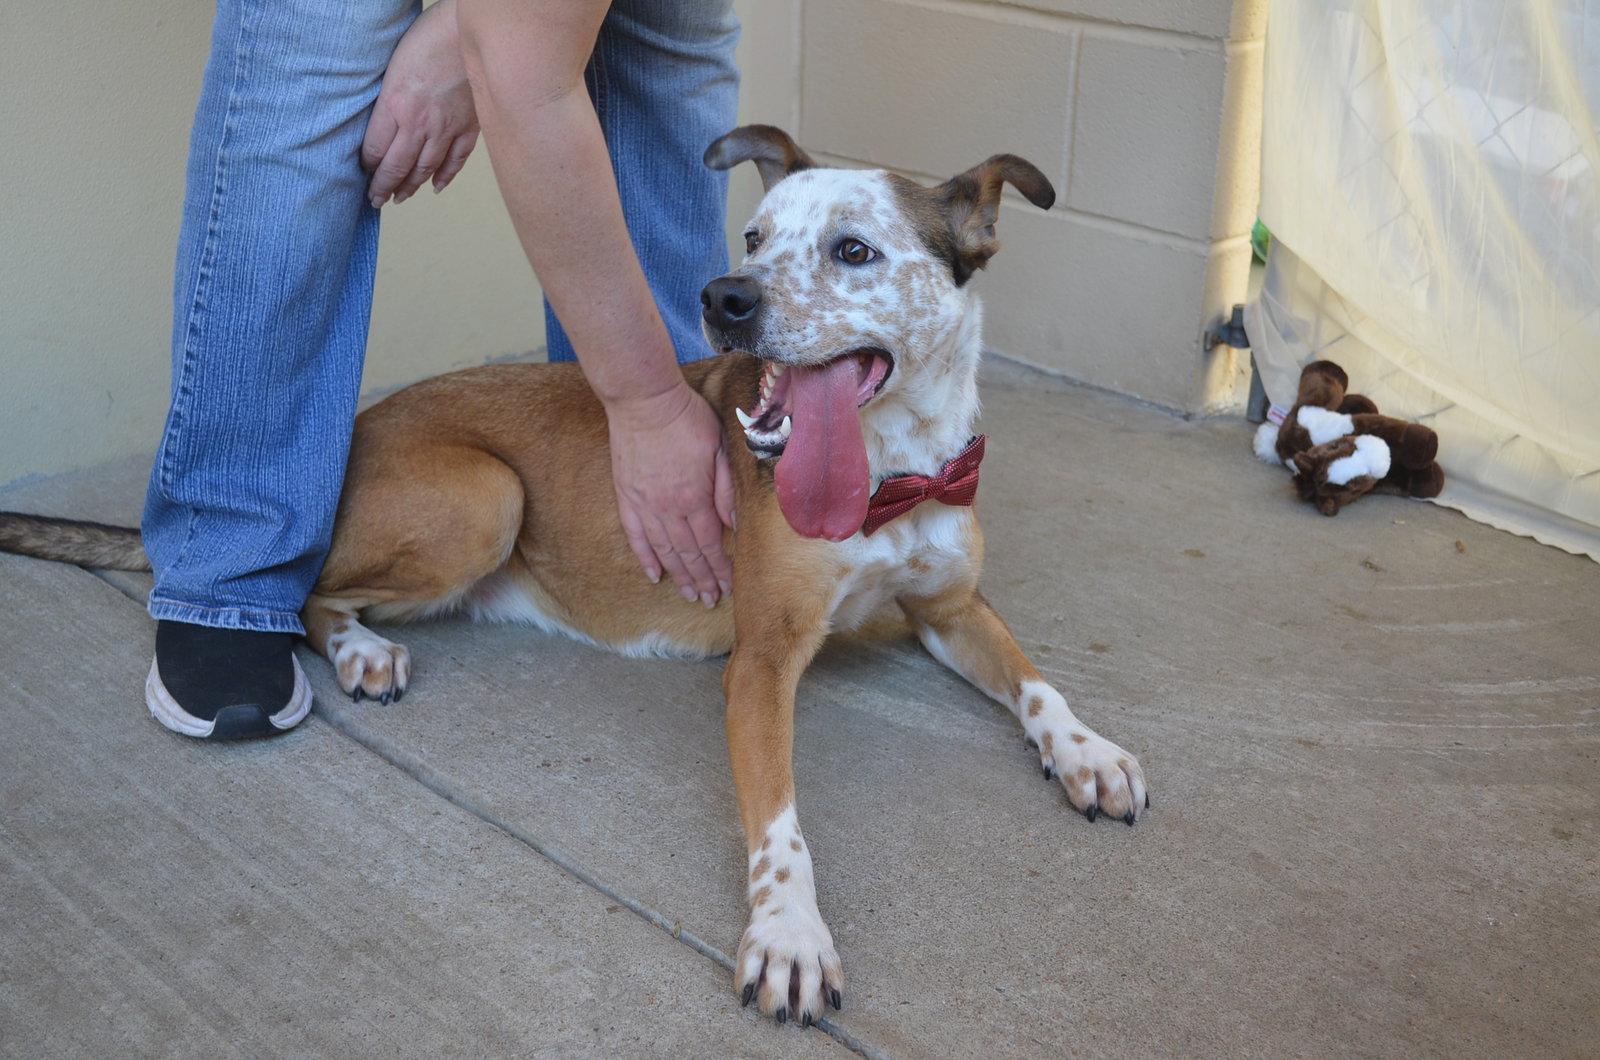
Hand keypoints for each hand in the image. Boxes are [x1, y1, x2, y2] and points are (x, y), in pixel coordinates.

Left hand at [362, 0, 478, 206]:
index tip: (363, 171)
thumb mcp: (395, 64)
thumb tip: (384, 118)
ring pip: (425, 169)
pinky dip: (445, 176)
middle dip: (383, 187)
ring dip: (410, 187)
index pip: (375, 149)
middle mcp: (420, 124)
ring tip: (400, 198)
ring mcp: (447, 129)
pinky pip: (455, 160)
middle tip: (375, 200)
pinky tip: (436, 186)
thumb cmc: (432, 36)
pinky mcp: (470, 127)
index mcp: (396, 105)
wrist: (472, 31)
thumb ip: (389, 96)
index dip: (368, 165)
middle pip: (397, 166)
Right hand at [607, 383, 735, 605]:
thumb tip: (734, 521)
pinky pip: (636, 536)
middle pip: (689, 554)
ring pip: (664, 551)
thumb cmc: (687, 419)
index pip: (712, 543)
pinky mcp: (626, 497)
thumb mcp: (720, 449)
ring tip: (690, 595)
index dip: (721, 568)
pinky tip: (655, 575)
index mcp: (695, 498)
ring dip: (679, 576)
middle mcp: (669, 509)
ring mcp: (645, 505)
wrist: (644, 401)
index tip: (729, 586)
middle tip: (711, 600)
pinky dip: (646, 558)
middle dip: (703, 579)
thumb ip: (726, 488)